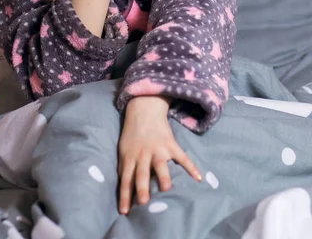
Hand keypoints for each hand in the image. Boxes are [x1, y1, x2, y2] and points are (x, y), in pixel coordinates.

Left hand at [118, 96, 201, 214]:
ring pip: (161, 165)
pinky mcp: (171, 144)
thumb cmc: (132, 134)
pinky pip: (182, 157)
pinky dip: (191, 166)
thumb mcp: (123, 149)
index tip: (125, 211)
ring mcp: (158, 149)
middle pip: (142, 173)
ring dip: (163, 176)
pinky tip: (198, 178)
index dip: (125, 195)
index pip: (126, 179)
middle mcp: (143, 155)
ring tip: (166, 189)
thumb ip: (125, 167)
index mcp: (130, 157)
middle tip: (143, 202)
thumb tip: (125, 188)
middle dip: (142, 187)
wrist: (144, 110)